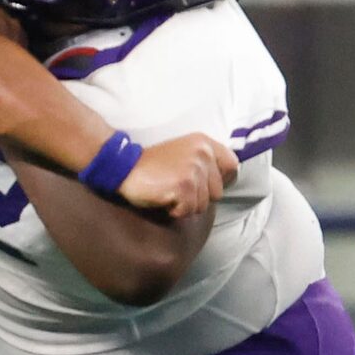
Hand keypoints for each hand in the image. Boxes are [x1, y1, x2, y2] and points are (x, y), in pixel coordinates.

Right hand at [116, 134, 237, 219]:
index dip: (218, 180)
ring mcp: (194, 169)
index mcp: (204, 143)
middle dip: (198, 197)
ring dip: (184, 205)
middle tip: (176, 189)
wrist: (122, 167)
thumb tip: (221, 182)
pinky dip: (174, 211)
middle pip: (217, 192)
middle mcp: (203, 153)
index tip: (201, 184)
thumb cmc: (151, 165)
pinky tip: (162, 198)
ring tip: (167, 193)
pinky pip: (187, 211)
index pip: (231, 166)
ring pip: (203, 204)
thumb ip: (203, 161)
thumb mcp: (183, 152)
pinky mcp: (184, 185)